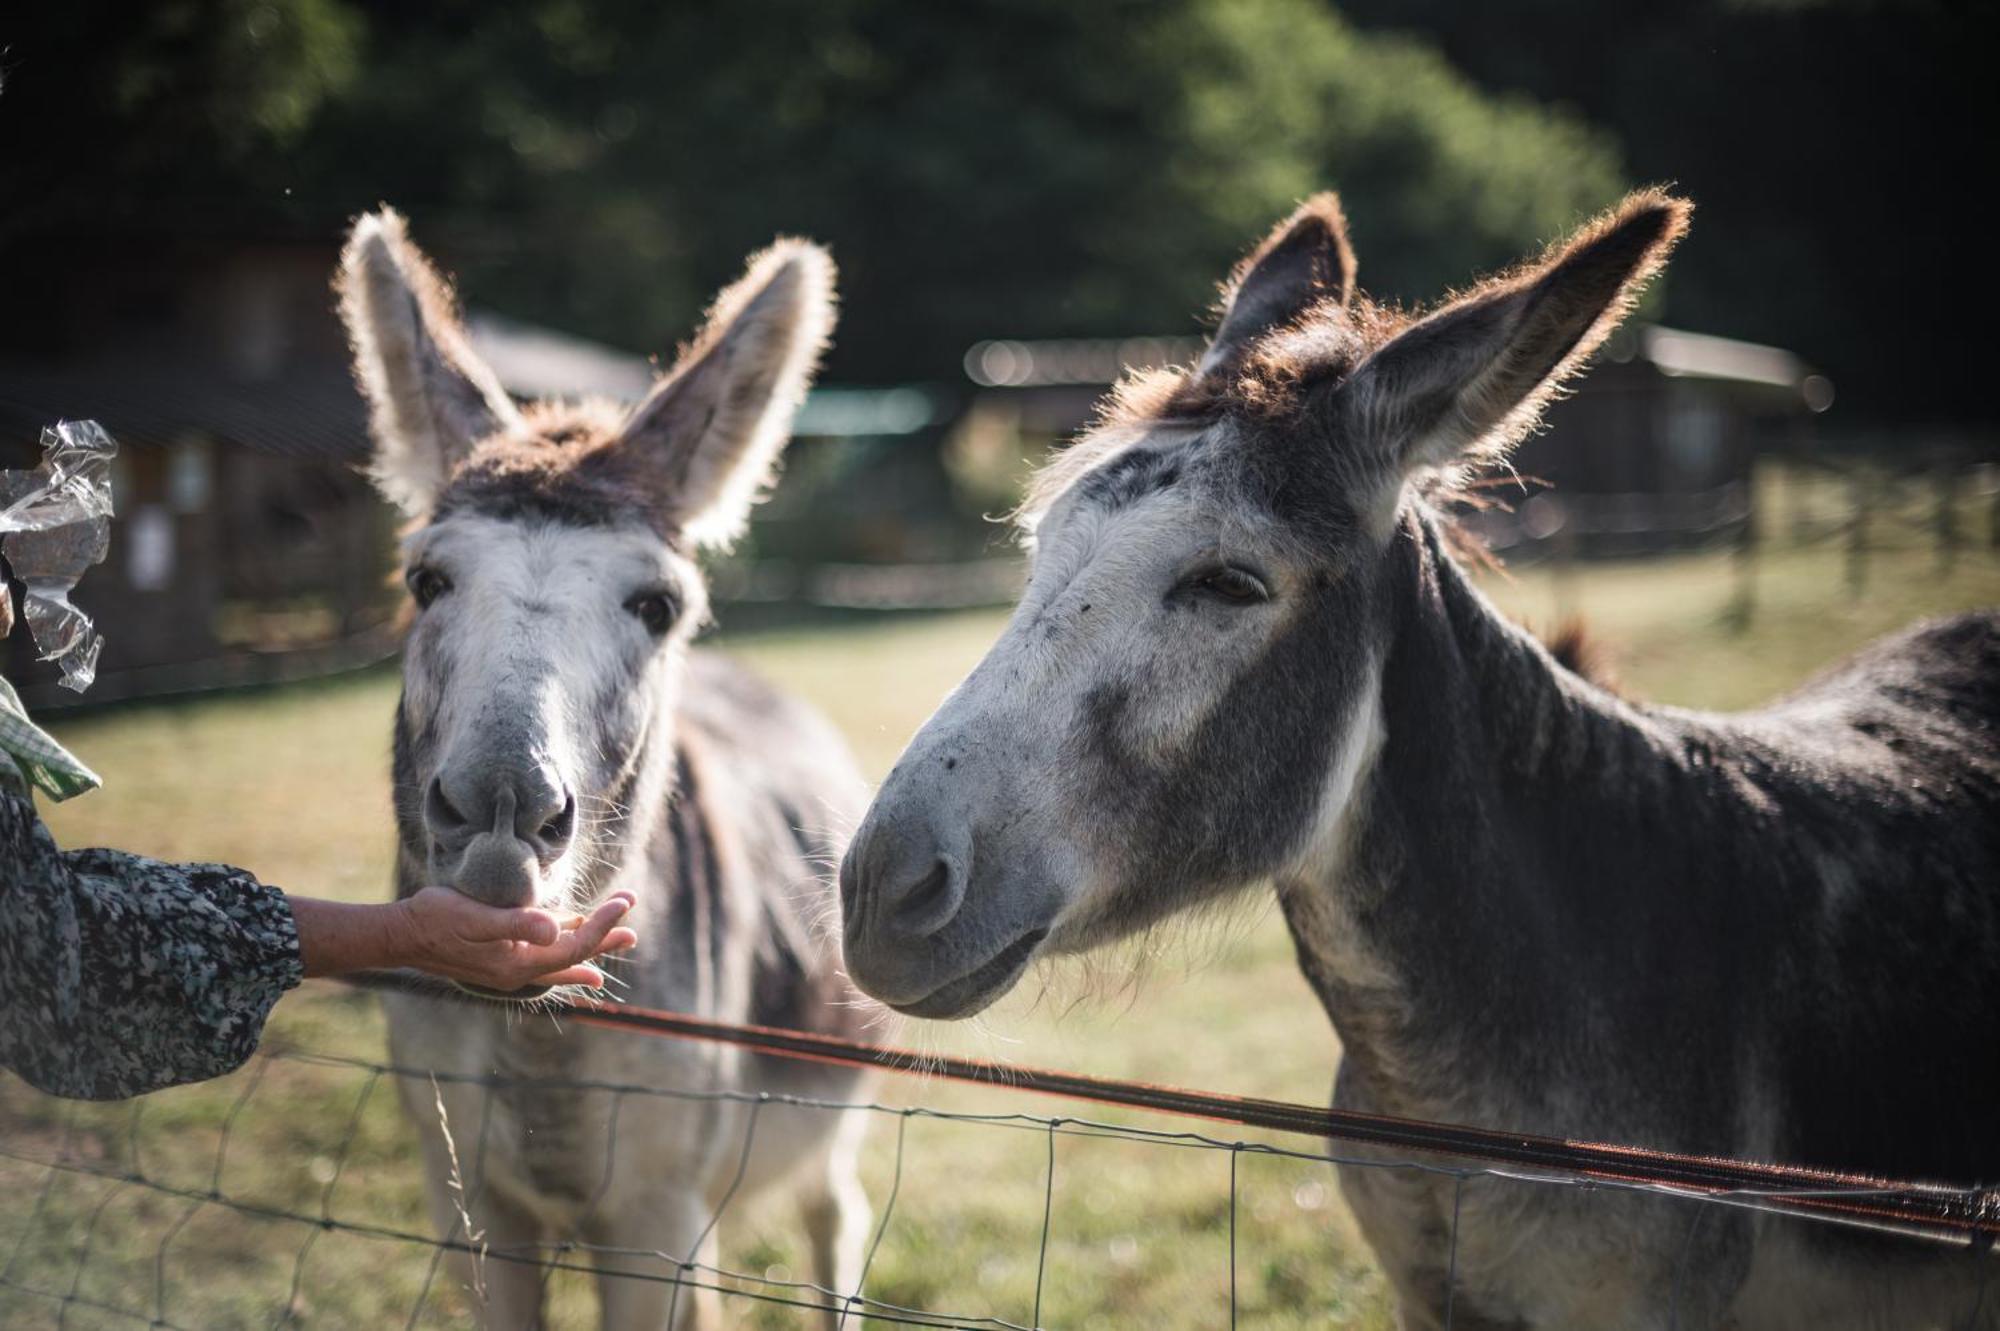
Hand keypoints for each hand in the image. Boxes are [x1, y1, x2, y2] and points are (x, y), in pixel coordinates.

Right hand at [392, 888, 639, 991]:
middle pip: (574, 957)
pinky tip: (574, 937)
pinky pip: (544, 953)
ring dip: (591, 944)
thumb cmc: (437, 919)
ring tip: (621, 937)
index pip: (573, 946)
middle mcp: (519, 970)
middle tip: (634, 932)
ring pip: (562, 955)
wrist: (402, 934)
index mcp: (517, 963)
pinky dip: (564, 946)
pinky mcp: (503, 955)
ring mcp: (511, 965)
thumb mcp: (477, 917)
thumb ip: (518, 924)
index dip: (602, 925)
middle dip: (605, 940)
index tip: (623, 902)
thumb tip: (558, 928)